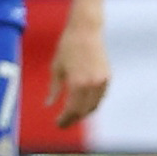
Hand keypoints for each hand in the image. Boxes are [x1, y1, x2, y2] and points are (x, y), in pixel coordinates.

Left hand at [49, 7, 110, 127]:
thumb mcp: (56, 69)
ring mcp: (102, 81)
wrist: (86, 31)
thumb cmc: (67, 48)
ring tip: (72, 116)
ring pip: (94, 105)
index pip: (72, 109)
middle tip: (63, 124)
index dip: (65, 119)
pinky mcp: (107, 77)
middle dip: (73, 119)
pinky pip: (100, 97)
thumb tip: (49, 105)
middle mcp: (92, 84)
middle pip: (84, 111)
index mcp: (77, 83)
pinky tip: (83, 105)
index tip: (57, 124)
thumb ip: (54, 89)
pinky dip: (92, 104)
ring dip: (83, 113)